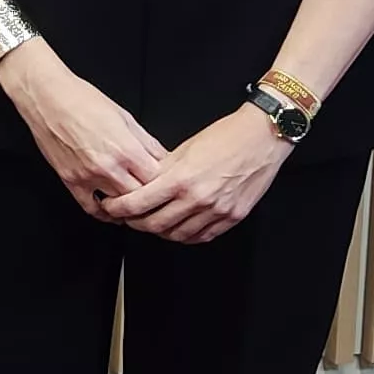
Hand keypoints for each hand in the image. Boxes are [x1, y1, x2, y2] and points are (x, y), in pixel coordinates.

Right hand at [0, 43, 163, 213]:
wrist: (48, 97)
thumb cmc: (83, 100)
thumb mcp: (124, 116)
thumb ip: (146, 142)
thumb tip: (162, 158)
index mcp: (126, 148)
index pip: (157, 179)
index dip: (165, 181)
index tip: (166, 181)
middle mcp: (108, 166)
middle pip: (140, 196)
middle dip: (150, 197)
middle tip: (155, 196)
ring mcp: (88, 176)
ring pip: (118, 206)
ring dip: (129, 206)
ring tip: (137, 204)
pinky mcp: (71, 181)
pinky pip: (91, 208)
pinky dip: (104, 213)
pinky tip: (111, 210)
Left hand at [103, 105, 293, 244]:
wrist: (262, 137)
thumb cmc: (226, 136)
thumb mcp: (185, 149)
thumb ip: (163, 170)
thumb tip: (143, 183)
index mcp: (181, 178)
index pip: (138, 204)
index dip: (118, 209)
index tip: (111, 206)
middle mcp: (198, 199)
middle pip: (154, 225)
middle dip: (135, 223)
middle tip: (128, 217)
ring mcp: (216, 211)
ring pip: (176, 235)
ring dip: (160, 231)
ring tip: (153, 222)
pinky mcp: (232, 217)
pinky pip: (202, 236)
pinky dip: (185, 235)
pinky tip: (179, 228)